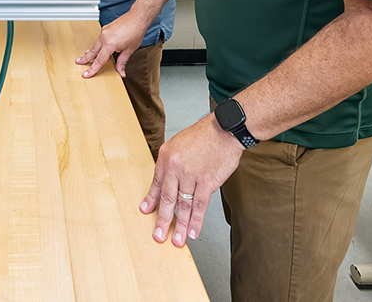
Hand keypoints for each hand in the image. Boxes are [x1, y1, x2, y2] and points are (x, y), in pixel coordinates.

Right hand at [76, 13, 144, 77]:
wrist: (137, 18)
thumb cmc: (135, 31)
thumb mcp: (129, 50)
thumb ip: (122, 62)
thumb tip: (121, 72)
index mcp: (110, 44)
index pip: (99, 60)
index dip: (93, 69)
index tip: (86, 74)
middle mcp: (105, 37)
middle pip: (93, 52)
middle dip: (85, 58)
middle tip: (78, 62)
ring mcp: (104, 32)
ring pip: (95, 45)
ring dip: (90, 52)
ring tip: (84, 57)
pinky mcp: (105, 28)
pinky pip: (99, 39)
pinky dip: (96, 45)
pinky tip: (96, 48)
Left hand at [140, 114, 241, 246]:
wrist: (225, 130)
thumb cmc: (204, 136)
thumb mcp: (178, 144)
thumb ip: (171, 163)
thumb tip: (165, 183)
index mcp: (166, 156)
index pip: (157, 183)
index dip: (151, 199)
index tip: (146, 211)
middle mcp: (176, 167)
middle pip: (167, 198)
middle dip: (163, 219)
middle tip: (158, 235)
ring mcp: (191, 175)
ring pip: (184, 205)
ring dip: (180, 225)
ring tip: (177, 240)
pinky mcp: (207, 182)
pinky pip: (199, 205)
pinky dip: (196, 220)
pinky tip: (193, 231)